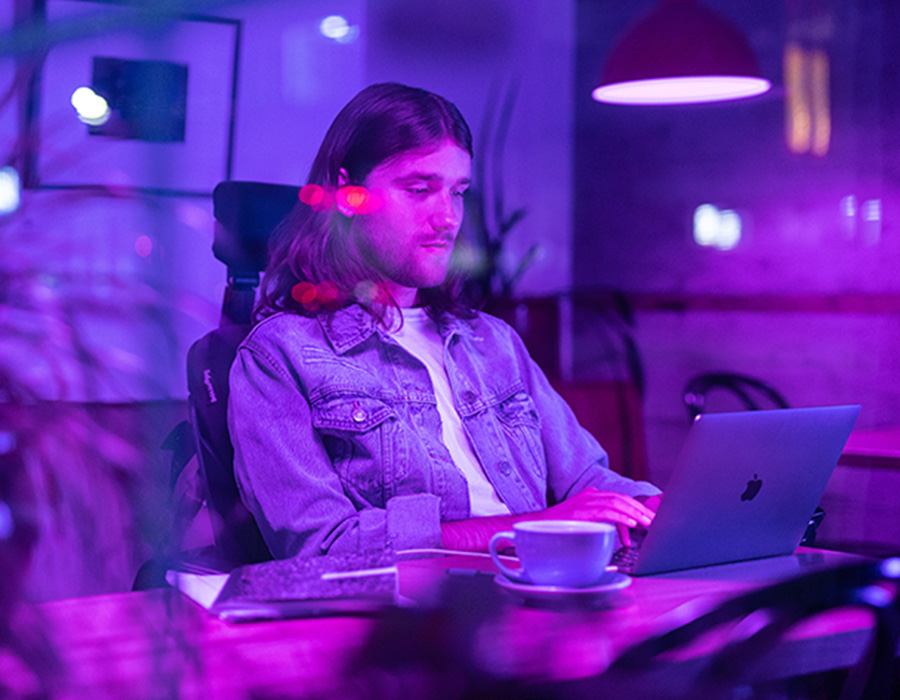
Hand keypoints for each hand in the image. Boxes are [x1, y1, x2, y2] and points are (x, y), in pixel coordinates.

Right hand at [528, 487, 657, 545]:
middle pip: (622, 498)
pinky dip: (621, 518)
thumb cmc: (562, 528)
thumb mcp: (588, 523)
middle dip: (640, 510)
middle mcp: (591, 495)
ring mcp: (586, 501)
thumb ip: (607, 525)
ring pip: (616, 503)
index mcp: (592, 496)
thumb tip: (626, 536)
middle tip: (653, 521)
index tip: (650, 518)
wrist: (538, 526)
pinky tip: (631, 525)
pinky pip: (606, 512)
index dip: (637, 507)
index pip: (620, 498)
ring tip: (646, 523)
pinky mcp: (582, 511)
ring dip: (634, 514)